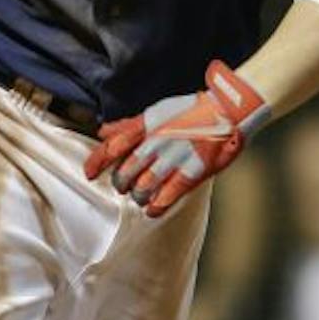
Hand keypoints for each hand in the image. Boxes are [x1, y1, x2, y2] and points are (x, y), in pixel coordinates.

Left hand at [84, 61, 269, 217]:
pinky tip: (152, 209)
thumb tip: (103, 131)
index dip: (97, 162)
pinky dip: (156, 206)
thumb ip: (128, 125)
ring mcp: (174, 157)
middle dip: (121, 183)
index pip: (112, 146)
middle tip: (125, 185)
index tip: (90, 174)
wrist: (228, 110)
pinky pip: (166, 196)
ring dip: (138, 196)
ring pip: (142, 188)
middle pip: (124, 173)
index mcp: (146, 125)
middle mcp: (156, 141)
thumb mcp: (156, 112)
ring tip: (141, 196)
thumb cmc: (190, 112)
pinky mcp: (192, 171)